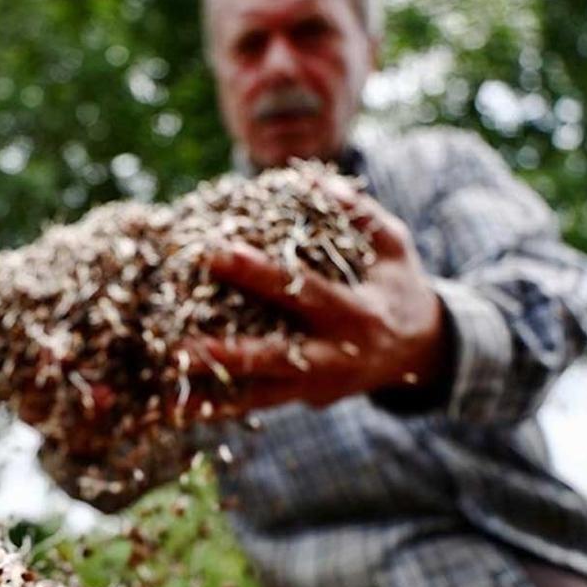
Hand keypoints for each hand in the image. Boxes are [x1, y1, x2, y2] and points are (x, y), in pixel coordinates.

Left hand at [181, 179, 450, 413]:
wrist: (423, 350)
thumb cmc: (397, 284)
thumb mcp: (392, 244)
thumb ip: (357, 211)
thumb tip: (311, 176)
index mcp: (356, 314)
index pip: (301, 291)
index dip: (259, 273)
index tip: (214, 252)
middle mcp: (335, 357)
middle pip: (273, 358)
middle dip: (224, 353)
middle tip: (174, 345)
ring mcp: (317, 386)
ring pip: (256, 395)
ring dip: (209, 393)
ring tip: (162, 389)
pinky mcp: (302, 400)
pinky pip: (252, 406)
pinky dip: (214, 407)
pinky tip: (171, 409)